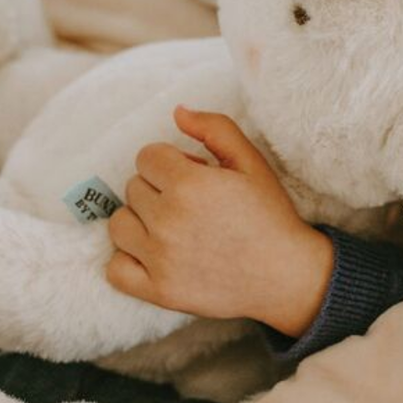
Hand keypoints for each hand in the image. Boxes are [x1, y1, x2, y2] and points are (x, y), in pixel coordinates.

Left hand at [106, 106, 333, 335]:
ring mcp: (160, 259)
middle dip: (158, 189)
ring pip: (119, 224)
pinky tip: (153, 254)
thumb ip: (213, 128)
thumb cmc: (269, 215)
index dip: (171, 162)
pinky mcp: (158, 291)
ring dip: (140, 221)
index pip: (147, 157)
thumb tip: (176, 111)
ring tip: (172, 228)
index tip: (194, 176)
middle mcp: (168, 221)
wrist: (287, 275)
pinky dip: (128, 261)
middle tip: (193, 204)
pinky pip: (115, 270)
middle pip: (133, 187)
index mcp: (189, 185)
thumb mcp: (250, 161)